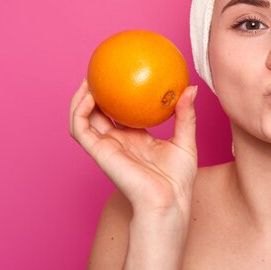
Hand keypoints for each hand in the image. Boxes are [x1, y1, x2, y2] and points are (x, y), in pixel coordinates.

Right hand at [70, 79, 198, 217]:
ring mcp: (106, 147)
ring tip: (89, 78)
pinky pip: (81, 128)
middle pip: (98, 113)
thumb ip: (185, 114)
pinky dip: (79, 110)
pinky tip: (89, 94)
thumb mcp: (185, 140)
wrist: (168, 201)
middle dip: (95, 92)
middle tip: (100, 69)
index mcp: (135, 139)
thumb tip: (191, 88)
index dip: (117, 95)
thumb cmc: (178, 179)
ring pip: (83, 118)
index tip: (123, 74)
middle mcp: (117, 141)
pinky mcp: (99, 152)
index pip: (121, 113)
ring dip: (80, 98)